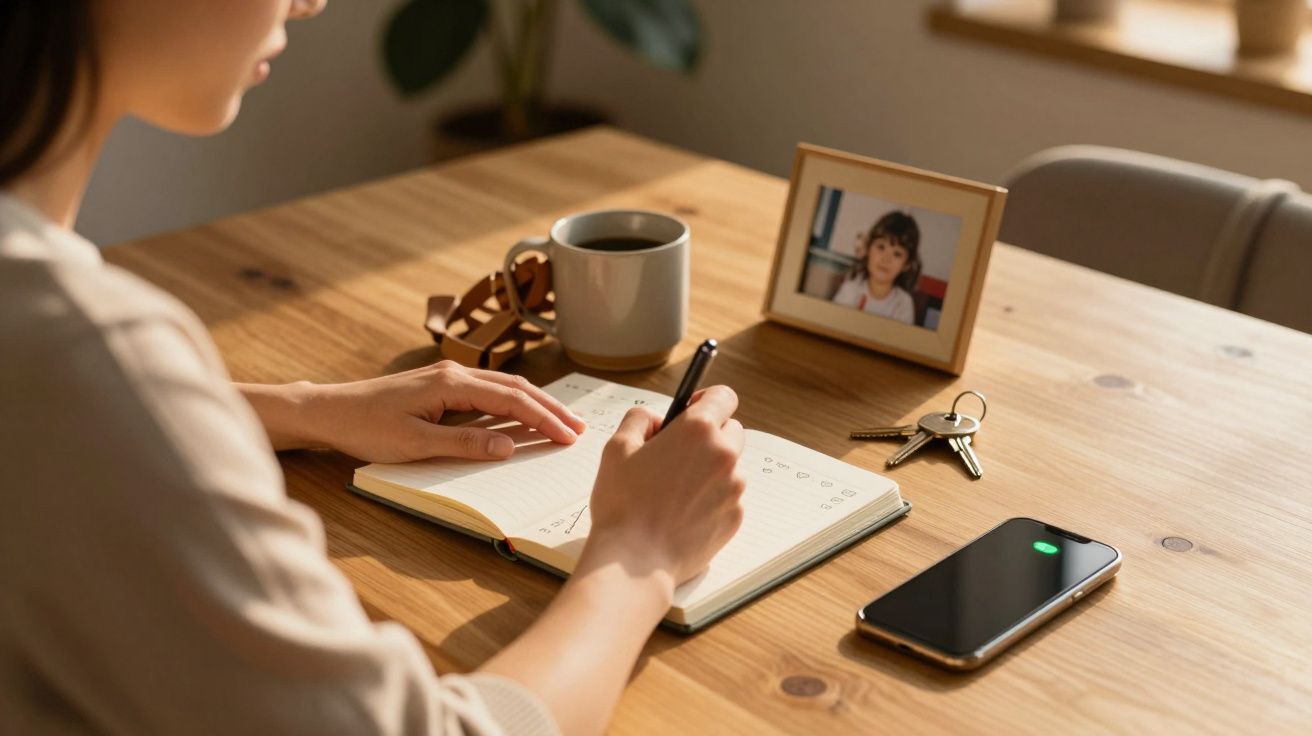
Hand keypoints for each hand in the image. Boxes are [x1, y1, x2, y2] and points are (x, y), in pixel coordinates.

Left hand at [286, 361, 585, 462]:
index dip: (544, 419)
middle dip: (550, 408)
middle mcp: (454, 373)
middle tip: (579, 428)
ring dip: (535, 404)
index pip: (512, 399)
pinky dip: (513, 402)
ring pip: (504, 386)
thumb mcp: (415, 444)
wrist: (329, 411)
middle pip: (515, 387)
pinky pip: (488, 391)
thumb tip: (510, 445)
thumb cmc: (365, 428)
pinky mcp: (440, 385)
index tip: (569, 437)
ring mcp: (447, 377)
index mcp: (452, 384)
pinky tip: (523, 414)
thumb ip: (465, 444)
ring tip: (561, 421)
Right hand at [581, 386, 746, 590]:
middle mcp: (724, 455)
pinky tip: (681, 513)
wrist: (635, 562)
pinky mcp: (735, 518)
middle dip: (710, 435)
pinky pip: (728, 498)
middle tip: (678, 453)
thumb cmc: (623, 504)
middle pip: (731, 430)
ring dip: (709, 469)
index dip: (708, 399)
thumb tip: (656, 420)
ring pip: (729, 467)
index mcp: (698, 430)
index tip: (694, 409)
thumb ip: (639, 419)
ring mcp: (734, 489)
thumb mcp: (617, 448)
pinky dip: (711, 499)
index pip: (724, 396)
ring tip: (674, 490)